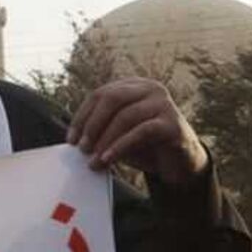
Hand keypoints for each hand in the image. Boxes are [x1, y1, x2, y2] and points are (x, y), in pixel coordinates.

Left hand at [66, 78, 208, 186]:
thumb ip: (101, 131)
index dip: (82, 116)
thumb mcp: (119, 135)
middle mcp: (150, 89)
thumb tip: (76, 140)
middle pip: (112, 98)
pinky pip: (141, 131)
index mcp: (134, 86)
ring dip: (105, 140)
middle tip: (82, 149)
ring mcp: (164, 103)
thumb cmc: (146, 147)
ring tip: (94, 161)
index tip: (71, 140)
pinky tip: (109, 159)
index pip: (101, 94)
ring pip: (126, 116)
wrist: (181, 164)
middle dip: (92, 124)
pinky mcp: (173, 123)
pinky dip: (121, 146)